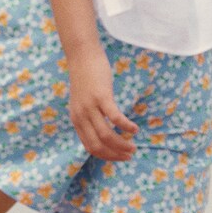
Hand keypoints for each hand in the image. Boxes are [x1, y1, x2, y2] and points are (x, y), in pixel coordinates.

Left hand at [67, 45, 136, 160]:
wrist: (82, 56)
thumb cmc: (86, 78)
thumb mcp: (82, 102)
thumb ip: (89, 116)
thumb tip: (101, 130)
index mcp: (76, 120)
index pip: (90, 147)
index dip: (106, 156)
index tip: (119, 157)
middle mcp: (81, 117)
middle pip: (98, 146)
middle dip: (115, 154)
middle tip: (129, 155)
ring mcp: (90, 107)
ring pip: (106, 135)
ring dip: (122, 144)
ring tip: (133, 146)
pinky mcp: (101, 97)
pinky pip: (115, 117)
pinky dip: (126, 126)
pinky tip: (134, 129)